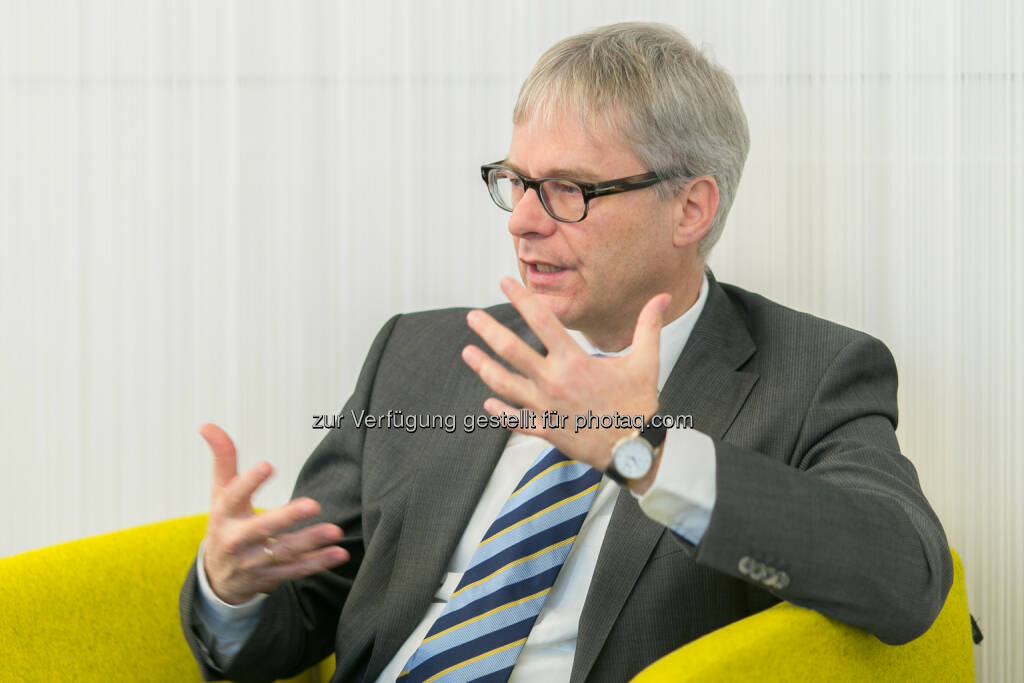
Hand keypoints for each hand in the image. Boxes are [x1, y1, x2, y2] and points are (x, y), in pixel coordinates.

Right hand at [198, 423, 349, 604]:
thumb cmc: (225, 524)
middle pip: (262, 528)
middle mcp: (237, 540)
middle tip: (313, 504)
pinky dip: (318, 563)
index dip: (249, 481)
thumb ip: (223, 460)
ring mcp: (253, 562)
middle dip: (286, 518)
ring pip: (283, 552)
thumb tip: (207, 425)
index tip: (268, 465)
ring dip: (310, 542)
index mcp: (224, 514)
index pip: (234, 495)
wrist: (218, 578)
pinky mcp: (270, 578)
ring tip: (335, 531)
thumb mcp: (220, 494)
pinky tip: (339, 553)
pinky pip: (295, 571)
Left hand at [462, 278, 668, 469]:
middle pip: (512, 350)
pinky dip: (500, 411)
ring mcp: (546, 407)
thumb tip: (663, 297)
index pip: (542, 321)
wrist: (634, 451)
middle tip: (472, 317)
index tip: (505, 283)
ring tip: (468, 353)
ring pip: (505, 384)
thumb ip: (648, 327)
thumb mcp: (645, 362)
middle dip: (489, 331)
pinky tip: (488, 402)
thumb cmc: (639, 405)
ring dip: (483, 367)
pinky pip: (515, 420)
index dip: (521, 298)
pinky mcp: (545, 429)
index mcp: (575, 362)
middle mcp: (554, 382)